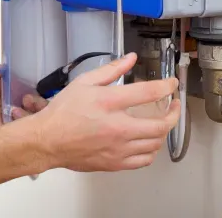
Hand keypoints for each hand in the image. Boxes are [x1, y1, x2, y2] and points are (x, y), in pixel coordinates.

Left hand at [0, 64, 47, 130]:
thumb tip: (3, 67)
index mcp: (24, 92)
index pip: (41, 94)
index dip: (39, 95)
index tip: (29, 95)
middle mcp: (26, 107)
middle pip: (43, 110)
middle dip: (38, 106)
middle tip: (26, 102)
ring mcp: (21, 122)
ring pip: (36, 123)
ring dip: (28, 117)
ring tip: (14, 112)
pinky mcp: (15, 136)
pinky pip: (24, 136)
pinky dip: (22, 133)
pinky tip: (12, 125)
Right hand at [30, 53, 179, 172]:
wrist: (47, 141)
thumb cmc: (63, 111)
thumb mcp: (83, 82)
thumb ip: (110, 70)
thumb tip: (131, 58)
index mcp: (109, 102)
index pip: (148, 92)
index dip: (166, 86)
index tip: (172, 83)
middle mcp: (118, 127)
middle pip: (160, 124)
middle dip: (174, 113)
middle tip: (174, 106)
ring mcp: (119, 148)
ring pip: (156, 144)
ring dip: (163, 131)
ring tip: (161, 122)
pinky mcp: (116, 163)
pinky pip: (144, 160)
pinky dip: (152, 150)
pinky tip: (148, 142)